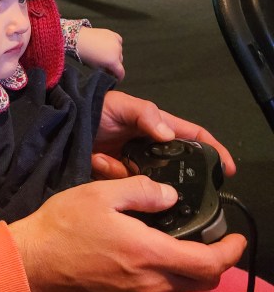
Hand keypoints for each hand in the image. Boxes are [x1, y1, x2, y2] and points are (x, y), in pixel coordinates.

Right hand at [8, 178, 245, 291]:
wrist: (30, 264)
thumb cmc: (63, 225)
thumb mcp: (101, 193)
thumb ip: (141, 191)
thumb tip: (170, 196)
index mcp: (149, 254)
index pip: (208, 264)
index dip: (230, 252)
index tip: (236, 239)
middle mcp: (149, 285)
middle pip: (198, 281)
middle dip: (211, 262)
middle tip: (207, 240)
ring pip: (173, 288)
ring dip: (178, 270)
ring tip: (162, 244)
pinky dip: (154, 279)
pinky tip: (135, 261)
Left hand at [75, 25, 123, 79]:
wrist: (79, 39)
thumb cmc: (85, 55)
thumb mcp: (95, 67)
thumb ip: (105, 70)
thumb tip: (110, 70)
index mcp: (113, 61)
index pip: (121, 72)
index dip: (119, 77)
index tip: (116, 78)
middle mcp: (117, 51)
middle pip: (120, 61)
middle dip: (115, 64)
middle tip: (107, 65)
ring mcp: (116, 41)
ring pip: (119, 51)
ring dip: (115, 54)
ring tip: (106, 54)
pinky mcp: (112, 34)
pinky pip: (118, 41)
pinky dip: (116, 44)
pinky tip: (110, 45)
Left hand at [91, 91, 236, 178]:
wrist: (64, 126)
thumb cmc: (96, 109)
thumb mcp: (122, 105)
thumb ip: (146, 114)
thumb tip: (168, 134)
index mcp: (159, 129)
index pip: (194, 138)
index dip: (214, 151)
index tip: (228, 169)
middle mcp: (151, 151)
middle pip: (175, 169)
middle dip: (172, 177)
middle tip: (166, 184)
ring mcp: (136, 166)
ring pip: (150, 182)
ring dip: (131, 173)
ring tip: (110, 159)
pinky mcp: (119, 180)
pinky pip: (125, 187)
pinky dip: (111, 174)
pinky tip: (98, 161)